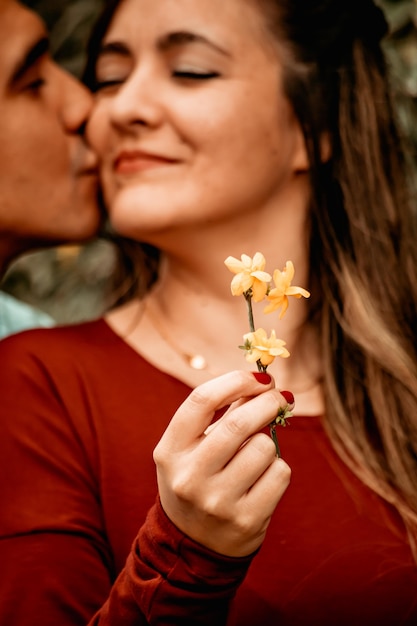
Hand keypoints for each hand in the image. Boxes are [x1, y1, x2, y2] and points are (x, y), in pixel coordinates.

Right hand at [153, 370, 291, 556]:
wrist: (193, 545)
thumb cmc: (198, 479)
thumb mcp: (194, 447)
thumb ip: (225, 413)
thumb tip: (265, 381)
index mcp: (170, 450)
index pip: (202, 400)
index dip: (236, 380)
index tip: (261, 377)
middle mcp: (189, 476)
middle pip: (239, 423)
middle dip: (268, 402)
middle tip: (280, 397)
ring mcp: (217, 502)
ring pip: (265, 448)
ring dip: (269, 444)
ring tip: (255, 458)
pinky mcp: (246, 521)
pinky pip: (280, 474)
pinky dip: (277, 469)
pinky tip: (262, 481)